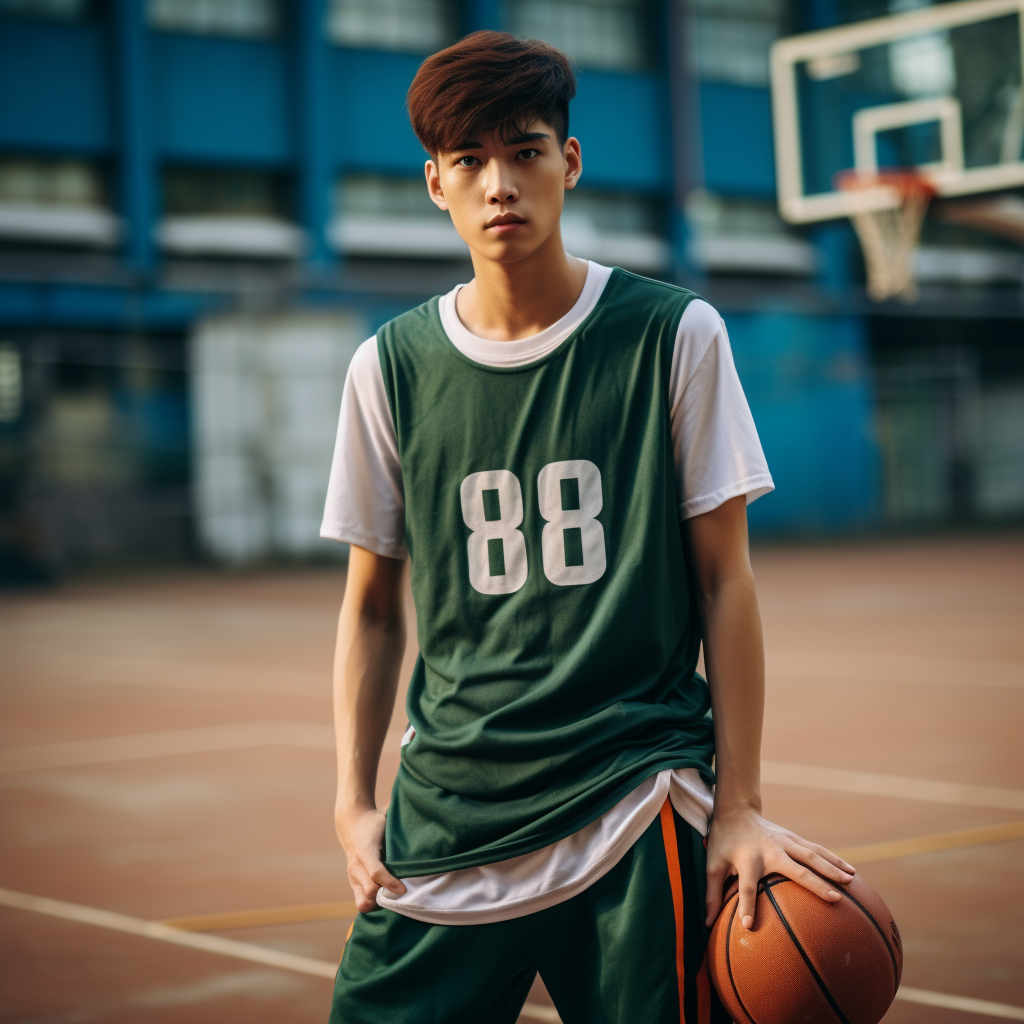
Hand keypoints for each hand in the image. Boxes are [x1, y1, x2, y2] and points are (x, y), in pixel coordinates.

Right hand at [335, 803, 406, 912]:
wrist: (352, 824)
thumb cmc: (374, 824)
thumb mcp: (385, 822)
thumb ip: (398, 829)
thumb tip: (420, 830)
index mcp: (365, 850)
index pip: (376, 872)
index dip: (391, 883)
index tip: (404, 890)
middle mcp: (356, 866)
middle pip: (370, 891)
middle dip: (386, 896)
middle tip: (403, 894)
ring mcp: (352, 877)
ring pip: (363, 902)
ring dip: (379, 904)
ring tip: (393, 898)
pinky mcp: (353, 884)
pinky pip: (361, 902)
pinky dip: (373, 905)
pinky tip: (385, 899)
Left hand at [705, 806, 854, 929]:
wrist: (736, 810)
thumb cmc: (724, 842)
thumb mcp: (712, 865)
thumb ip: (712, 893)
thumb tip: (706, 923)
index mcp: (746, 860)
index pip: (745, 887)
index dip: (746, 906)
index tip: (749, 925)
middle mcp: (769, 850)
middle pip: (794, 869)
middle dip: (813, 884)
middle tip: (833, 899)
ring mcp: (784, 842)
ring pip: (812, 855)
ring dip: (832, 868)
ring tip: (851, 882)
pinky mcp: (793, 838)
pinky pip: (817, 849)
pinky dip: (834, 859)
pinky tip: (850, 871)